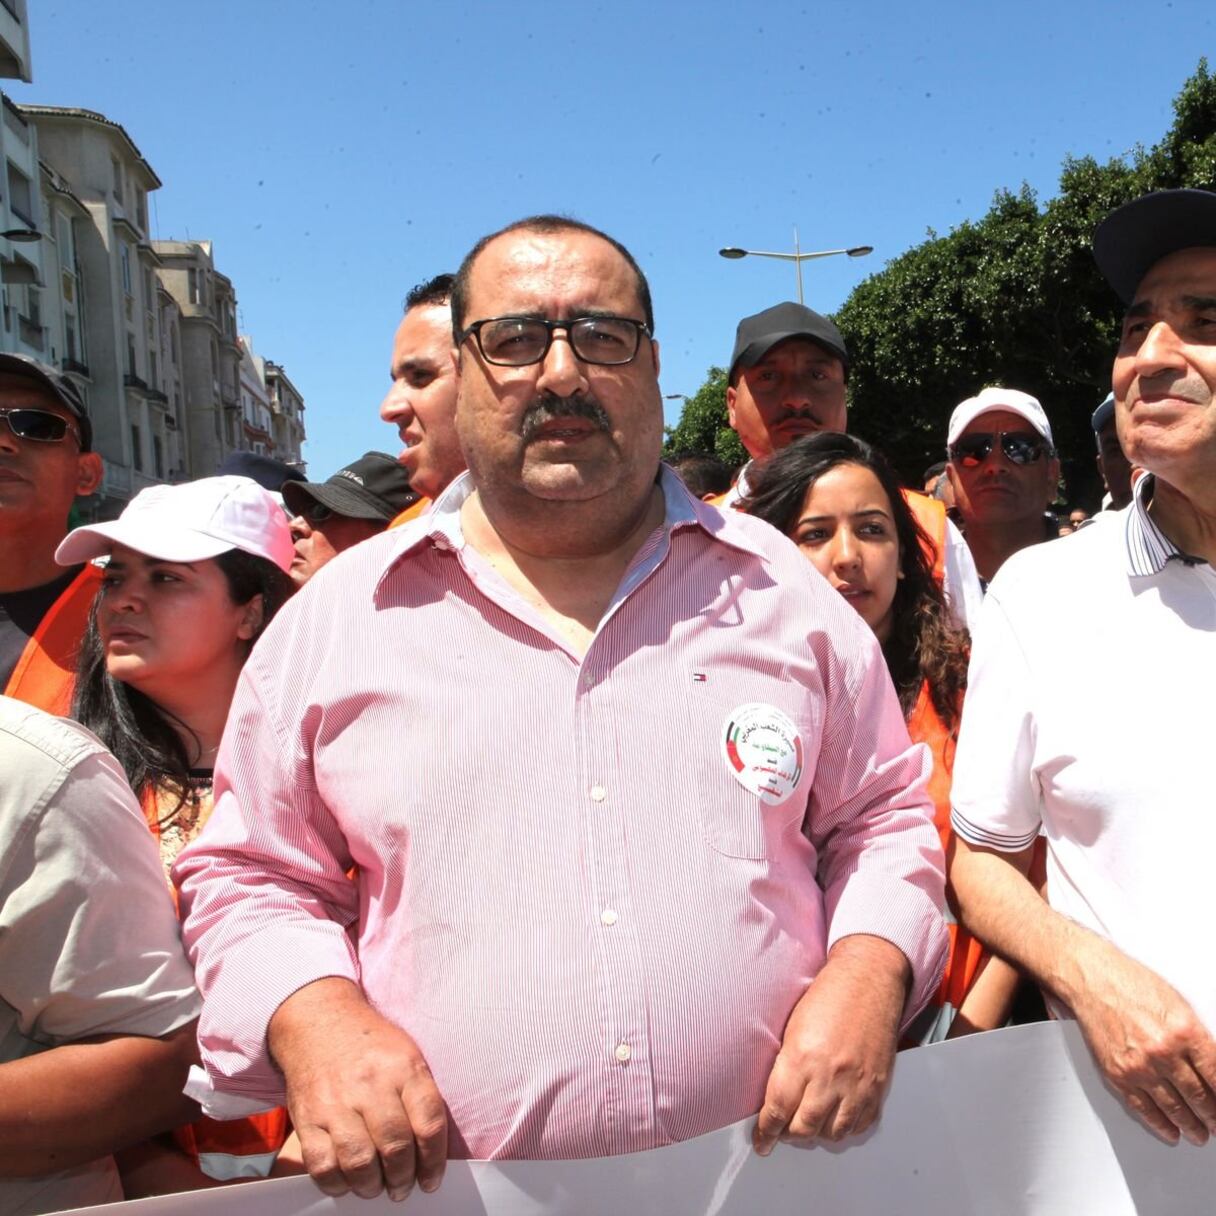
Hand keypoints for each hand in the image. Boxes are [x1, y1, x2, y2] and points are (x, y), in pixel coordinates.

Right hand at [268, 978, 446, 1199]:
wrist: (319, 1022)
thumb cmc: (369, 1045)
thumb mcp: (407, 1054)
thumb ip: (420, 1097)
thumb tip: (431, 1151)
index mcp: (403, 1067)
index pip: (429, 1124)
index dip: (434, 1161)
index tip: (431, 1179)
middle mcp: (371, 1084)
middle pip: (396, 1147)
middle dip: (403, 1178)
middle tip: (403, 1187)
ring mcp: (336, 1103)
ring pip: (360, 1163)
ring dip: (372, 1186)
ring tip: (376, 1186)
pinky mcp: (308, 1119)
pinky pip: (323, 1166)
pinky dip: (337, 1184)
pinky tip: (347, 1180)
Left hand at [753, 935, 908, 1153]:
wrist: (868, 980)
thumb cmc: (827, 997)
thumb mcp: (792, 1027)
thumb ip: (786, 1066)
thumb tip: (775, 1099)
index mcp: (802, 1058)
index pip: (778, 1109)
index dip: (766, 1131)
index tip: (761, 1142)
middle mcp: (830, 1076)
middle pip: (804, 1129)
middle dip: (789, 1135)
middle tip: (782, 1130)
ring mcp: (857, 1084)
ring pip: (833, 1133)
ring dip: (817, 1133)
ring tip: (809, 1122)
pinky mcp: (877, 1087)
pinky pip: (859, 1125)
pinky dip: (845, 1127)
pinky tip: (835, 1117)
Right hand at [1065, 937, 1215, 1145]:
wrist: (1092, 979)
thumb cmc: (1131, 984)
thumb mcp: (1178, 1005)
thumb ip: (1198, 1038)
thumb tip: (1214, 1067)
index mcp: (1185, 1032)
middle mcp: (1164, 1052)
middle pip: (1199, 1096)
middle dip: (1212, 1115)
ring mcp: (1140, 1066)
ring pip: (1175, 1108)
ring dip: (1191, 1125)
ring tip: (1199, 1133)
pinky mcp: (1118, 1074)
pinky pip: (1143, 1108)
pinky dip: (1160, 1124)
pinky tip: (1170, 1130)